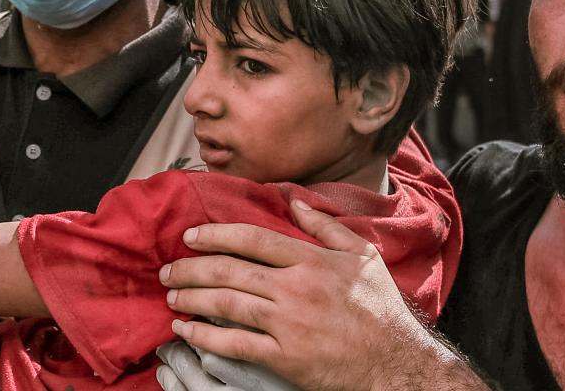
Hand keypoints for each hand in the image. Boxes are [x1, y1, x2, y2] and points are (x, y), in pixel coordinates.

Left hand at [159, 199, 470, 390]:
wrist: (396, 364)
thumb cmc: (381, 311)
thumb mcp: (362, 258)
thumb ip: (326, 227)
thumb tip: (295, 201)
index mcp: (313, 260)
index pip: (253, 238)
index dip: (216, 235)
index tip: (192, 236)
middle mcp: (296, 288)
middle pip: (230, 269)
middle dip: (192, 267)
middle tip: (168, 268)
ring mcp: (289, 323)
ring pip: (226, 303)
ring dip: (192, 297)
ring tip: (171, 295)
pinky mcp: (284, 356)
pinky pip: (235, 343)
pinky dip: (205, 336)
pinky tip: (187, 331)